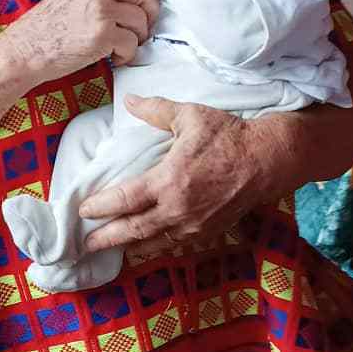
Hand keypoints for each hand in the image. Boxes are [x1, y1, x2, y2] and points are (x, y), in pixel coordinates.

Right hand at [6, 0, 158, 78]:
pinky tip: (113, 57)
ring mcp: (99, 10)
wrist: (23, 52)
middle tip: (144, 24)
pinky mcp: (101, 35)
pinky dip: (127, 54)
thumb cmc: (46, 29)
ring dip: (138, 36)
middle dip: (150, 8)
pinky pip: (132, 43)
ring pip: (141, 18)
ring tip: (123, 45)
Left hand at [79, 94, 293, 250]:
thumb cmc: (229, 135)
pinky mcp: (208, 231)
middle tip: (85, 244)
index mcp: (169, 180)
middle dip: (106, 238)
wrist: (268, 159)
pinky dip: (157, 249)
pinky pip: (176, 246)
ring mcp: (194, 225)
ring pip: (154, 243)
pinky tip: (146, 249)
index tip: (83, 210)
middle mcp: (178, 209)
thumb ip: (155, 109)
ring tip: (110, 251)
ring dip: (129, 248)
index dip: (101, 207)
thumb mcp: (190, 116)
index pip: (124, 200)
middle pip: (133, 230)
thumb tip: (128, 100)